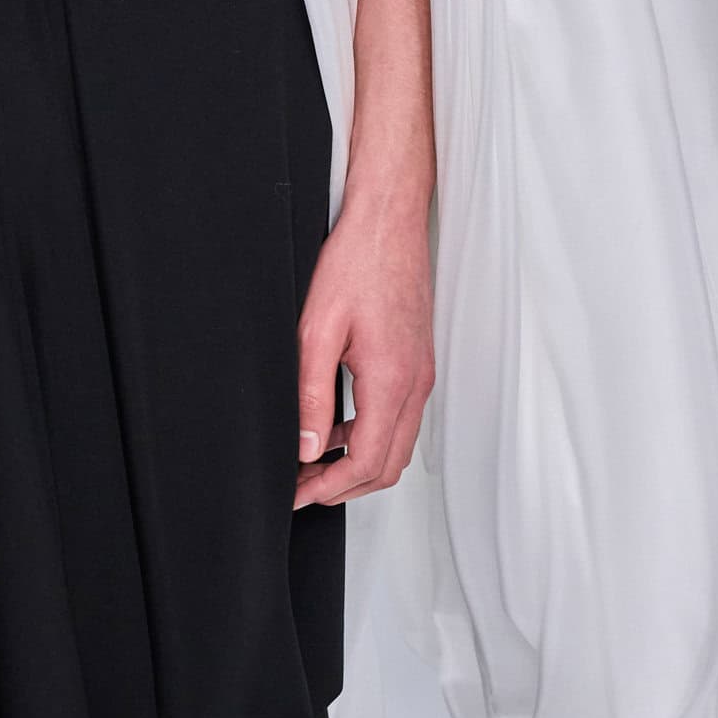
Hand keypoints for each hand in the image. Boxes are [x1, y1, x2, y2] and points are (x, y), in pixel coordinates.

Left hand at [294, 195, 434, 508]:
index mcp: (392, 380)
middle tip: (301, 487)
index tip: (297, 494)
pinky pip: (399, 418)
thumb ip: (311, 395)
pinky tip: (335, 426)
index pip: (367, 462)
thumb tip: (306, 447)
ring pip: (396, 445)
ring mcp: (421, 374)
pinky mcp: (417, 363)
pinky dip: (369, 436)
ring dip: (357, 463)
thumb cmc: (357, 263)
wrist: (388, 223)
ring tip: (312, 462)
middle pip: (388, 465)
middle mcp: (415, 383)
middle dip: (344, 486)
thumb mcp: (317, 331)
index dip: (329, 488)